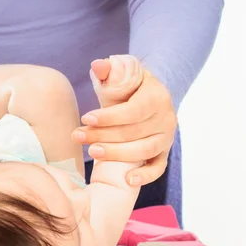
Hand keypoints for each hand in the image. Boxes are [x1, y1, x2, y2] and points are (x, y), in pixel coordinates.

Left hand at [73, 55, 176, 185]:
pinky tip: (128, 180)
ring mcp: (166, 138)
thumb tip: (98, 65)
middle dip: (103, 135)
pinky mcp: (164, 153)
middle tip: (78, 136)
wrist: (146, 96)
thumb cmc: (129, 85)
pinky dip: (146, 176)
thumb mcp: (122, 73)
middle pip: (134, 132)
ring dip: (117, 154)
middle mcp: (167, 118)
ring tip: (92, 152)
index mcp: (157, 96)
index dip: (109, 117)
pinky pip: (158, 168)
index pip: (134, 110)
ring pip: (144, 151)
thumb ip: (109, 69)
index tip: (86, 119)